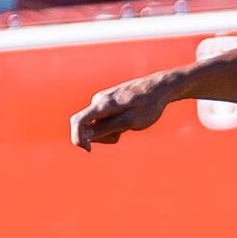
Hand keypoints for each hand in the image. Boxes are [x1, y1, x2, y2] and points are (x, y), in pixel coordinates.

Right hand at [68, 68, 187, 150]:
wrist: (159, 87)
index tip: (88, 150)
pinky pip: (103, 121)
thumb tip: (86, 135)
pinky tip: (127, 121)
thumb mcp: (130, 121)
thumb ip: (107, 128)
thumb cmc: (148, 105)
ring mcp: (102, 101)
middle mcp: (98, 101)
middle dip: (101, 137)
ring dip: (109, 132)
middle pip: (87, 127)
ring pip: (96, 125)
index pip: (78, 121)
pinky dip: (113, 126)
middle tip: (121, 135)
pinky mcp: (107, 103)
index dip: (77, 138)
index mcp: (102, 105)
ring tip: (128, 125)